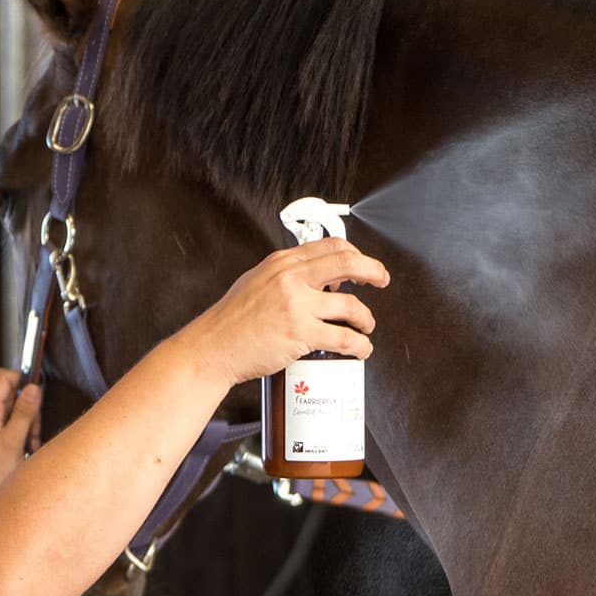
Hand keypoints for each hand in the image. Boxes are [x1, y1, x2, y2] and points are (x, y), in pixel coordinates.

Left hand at [0, 369, 41, 496]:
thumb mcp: (13, 443)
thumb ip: (24, 414)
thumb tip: (34, 388)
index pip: (3, 377)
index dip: (22, 380)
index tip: (36, 398)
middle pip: (11, 395)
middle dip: (28, 411)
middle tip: (32, 434)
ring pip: (11, 412)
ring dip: (25, 425)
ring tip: (28, 447)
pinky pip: (6, 426)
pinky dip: (18, 435)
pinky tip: (22, 452)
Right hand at [172, 238, 389, 386]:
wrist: (213, 347)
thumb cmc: (232, 321)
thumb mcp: (257, 281)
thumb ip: (287, 276)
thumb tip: (318, 279)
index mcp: (282, 263)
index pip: (331, 246)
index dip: (356, 253)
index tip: (365, 264)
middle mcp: (291, 278)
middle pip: (347, 263)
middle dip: (373, 271)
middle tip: (381, 280)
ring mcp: (296, 305)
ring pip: (351, 307)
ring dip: (366, 318)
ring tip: (365, 326)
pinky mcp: (300, 333)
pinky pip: (343, 339)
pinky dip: (359, 345)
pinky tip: (360, 349)